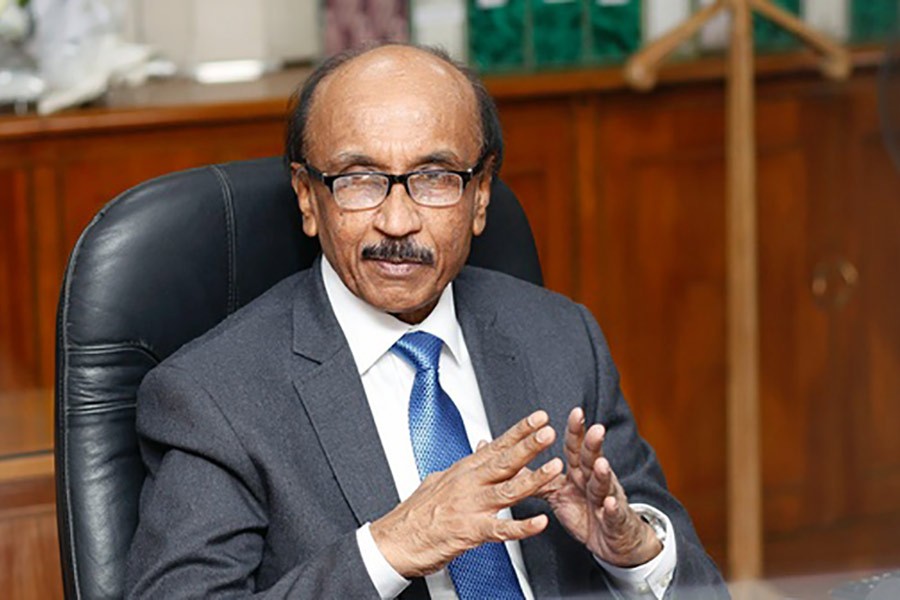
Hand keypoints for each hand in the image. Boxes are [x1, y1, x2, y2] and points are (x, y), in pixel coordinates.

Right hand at [370, 410, 563, 577]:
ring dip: (533, 478)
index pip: (496, 446)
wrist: (394, 541)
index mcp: (464, 470)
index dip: (519, 431)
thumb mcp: (440, 480)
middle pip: (504, 461)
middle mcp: (469, 484)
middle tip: (548, 432)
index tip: (538, 419)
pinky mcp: (470, 532)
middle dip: (528, 445)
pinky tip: (539, 523)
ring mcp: (470, 507)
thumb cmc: (416, 515)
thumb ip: (466, 465)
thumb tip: (481, 448)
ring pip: (507, 490)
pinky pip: (501, 529)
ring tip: (553, 469)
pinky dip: (521, 527)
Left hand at [537, 408, 661, 567]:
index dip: (576, 431)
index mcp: (579, 472)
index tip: (576, 412)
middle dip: (594, 445)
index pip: (576, 448)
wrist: (612, 539)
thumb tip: (512, 464)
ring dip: (603, 475)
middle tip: (595, 429)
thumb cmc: (585, 512)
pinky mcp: (614, 522)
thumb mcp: (558, 493)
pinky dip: (612, 510)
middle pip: (593, 460)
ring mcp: (606, 499)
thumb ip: (537, 477)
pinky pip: (613, 515)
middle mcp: (593, 481)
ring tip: (600, 464)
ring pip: (604, 485)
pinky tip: (610, 504)